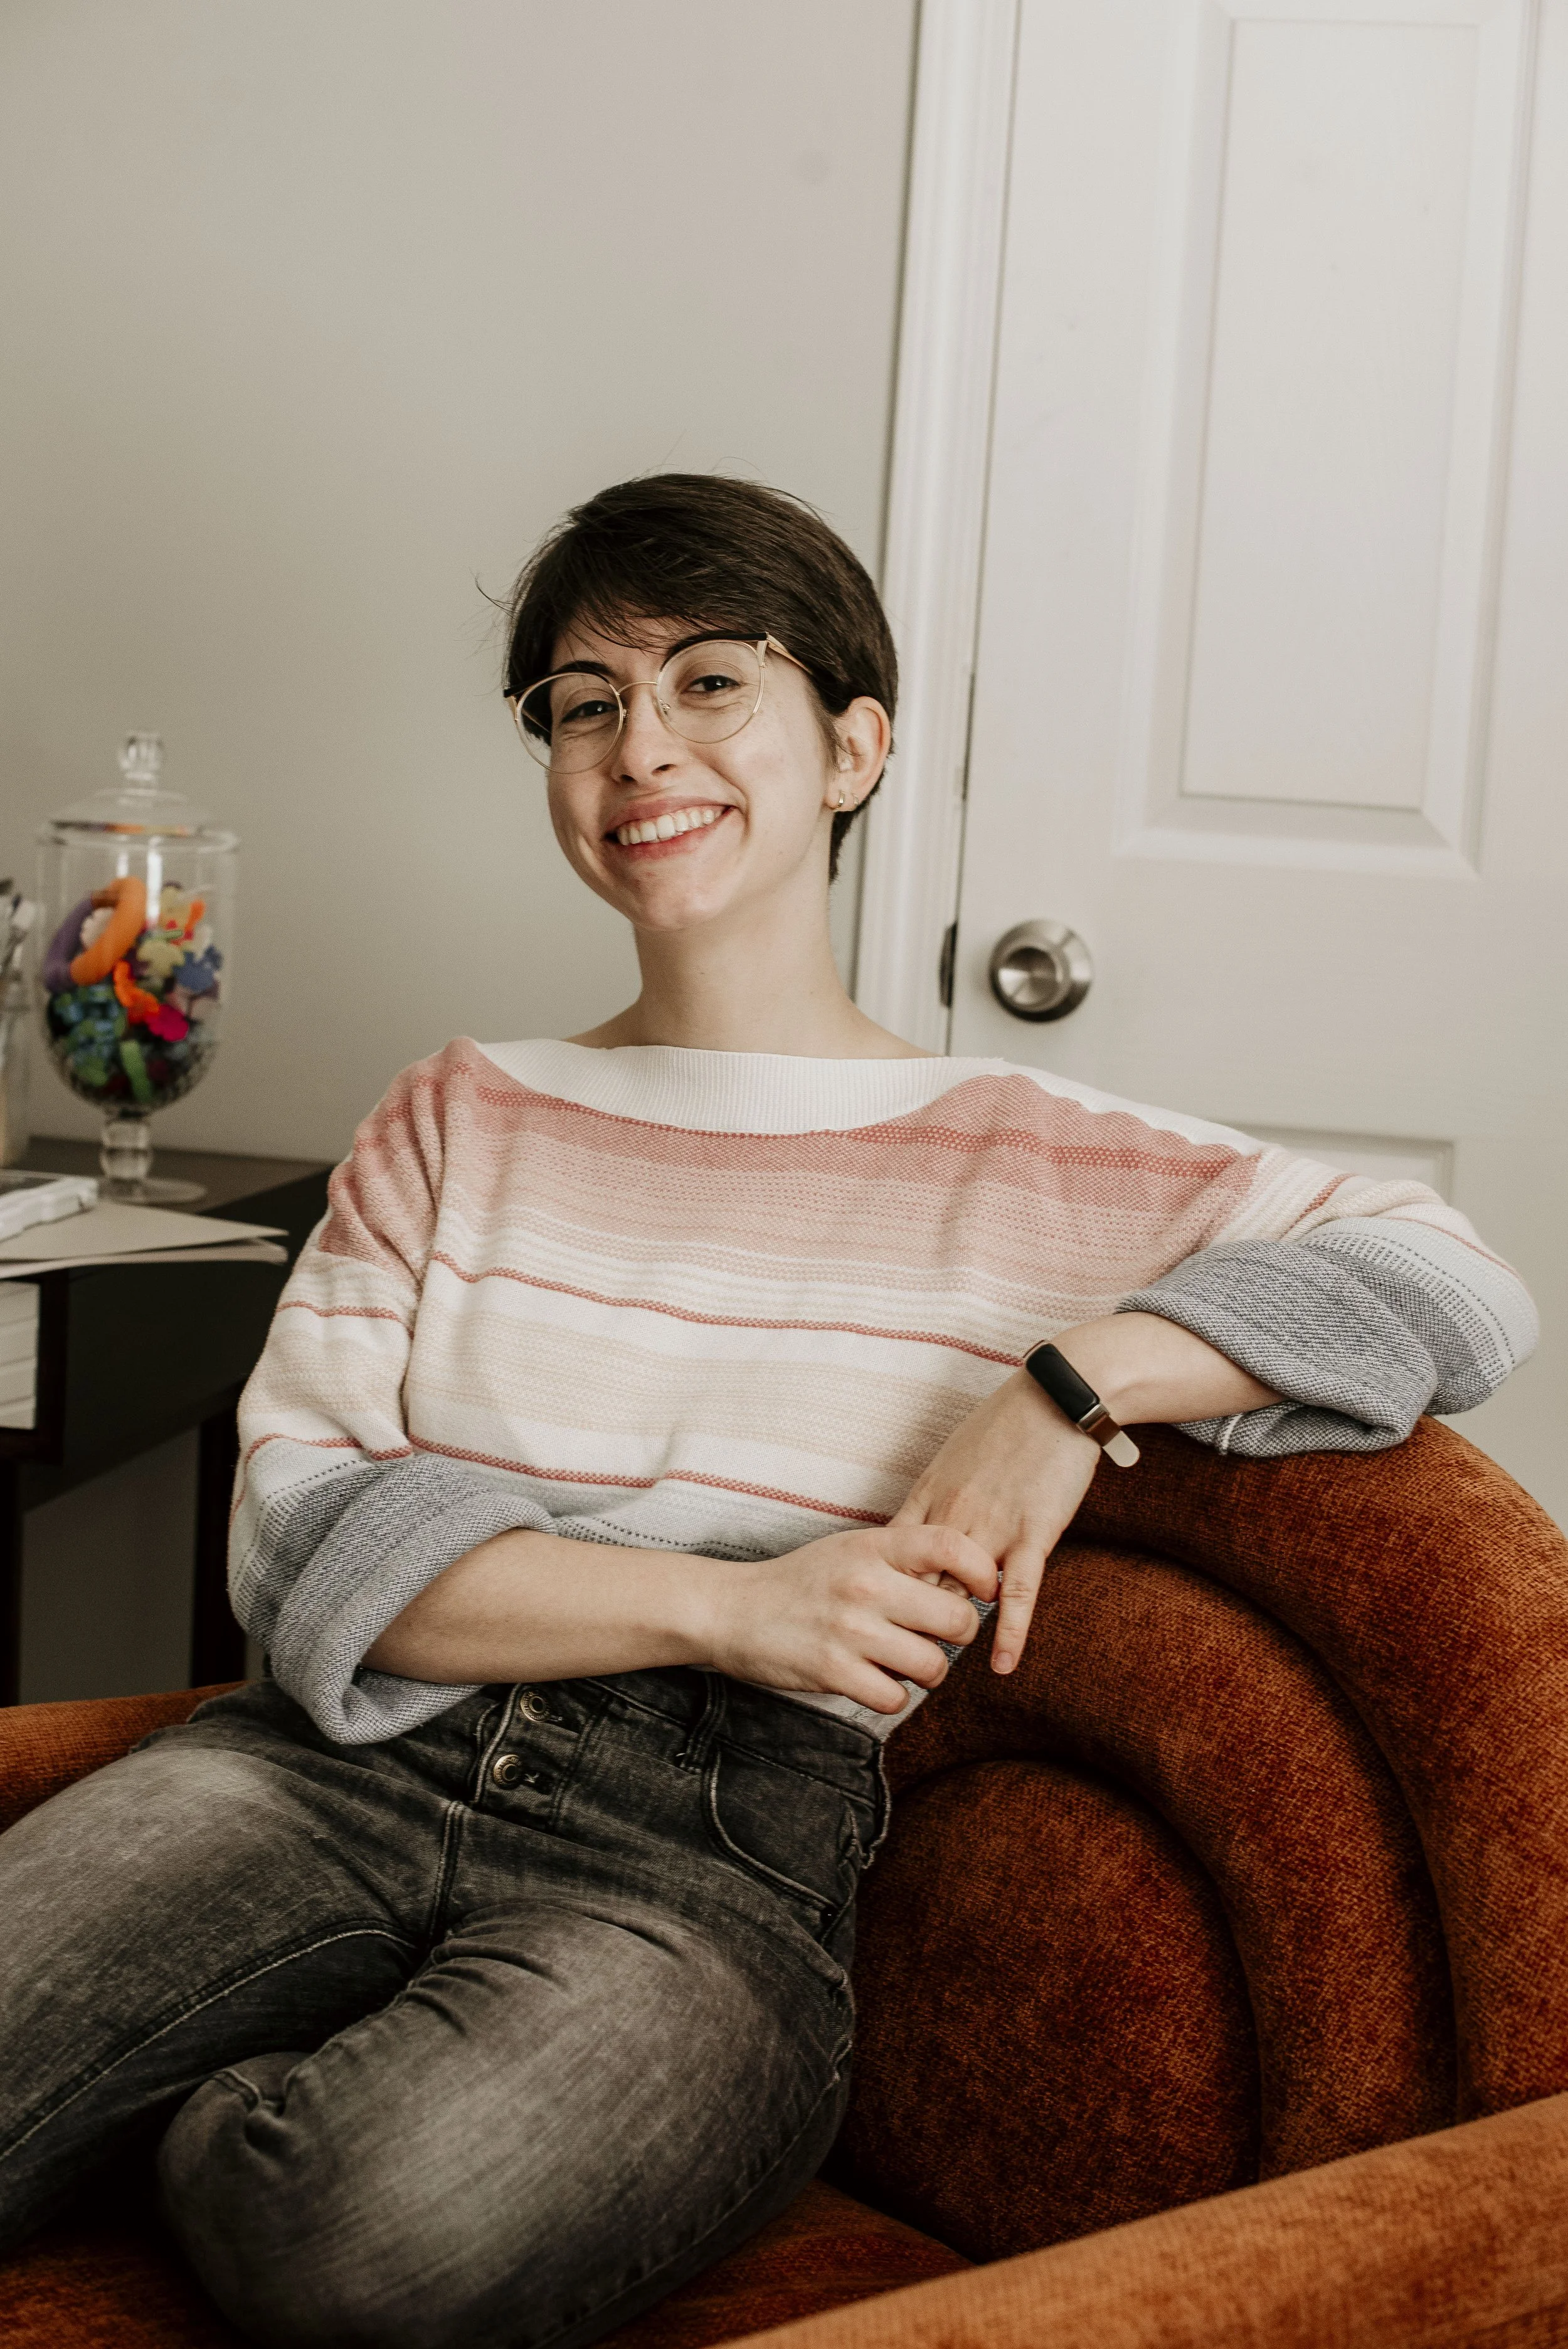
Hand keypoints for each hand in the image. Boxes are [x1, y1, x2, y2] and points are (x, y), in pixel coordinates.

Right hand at [703, 1524, 998, 1716]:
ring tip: (907, 1663)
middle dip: (959, 1636)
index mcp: (874, 1547)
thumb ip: (903, 1558)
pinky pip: (895, 1698)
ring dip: (928, 1673)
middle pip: (957, 1619)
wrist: (733, 1610)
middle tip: (939, 1637)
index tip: (983, 1591)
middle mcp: (865, 1585)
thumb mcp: (852, 1549)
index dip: (982, 1571)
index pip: (952, 1546)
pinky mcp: (832, 1672)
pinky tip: (875, 1680)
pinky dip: (892, 1697)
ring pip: (932, 1666)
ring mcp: (849, 1630)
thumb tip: (968, 1584)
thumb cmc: (804, 1581)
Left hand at [892, 1371, 1098, 1676]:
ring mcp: (992, 1527)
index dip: (878, 1594)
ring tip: (932, 1675)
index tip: (864, 1622)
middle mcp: (952, 1516)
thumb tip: (915, 1531)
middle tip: (885, 1662)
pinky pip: (1018, 1591)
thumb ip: (933, 1498)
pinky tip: (1001, 1664)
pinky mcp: (1033, 1533)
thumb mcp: (952, 1458)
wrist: (1055, 1398)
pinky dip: (1009, 1630)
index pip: (891, 1558)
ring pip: (959, 1592)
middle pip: (915, 1583)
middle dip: (899, 1623)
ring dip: (945, 1633)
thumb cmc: (1005, 1424)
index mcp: (929, 1496)